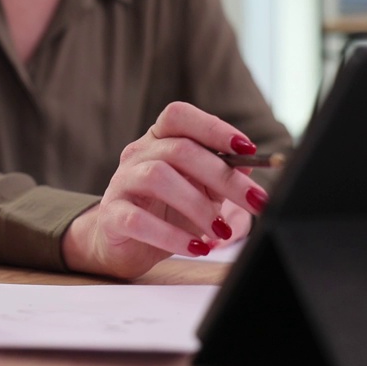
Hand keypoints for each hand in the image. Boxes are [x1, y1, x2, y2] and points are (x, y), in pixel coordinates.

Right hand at [62, 102, 268, 278]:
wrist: (126, 246)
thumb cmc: (166, 212)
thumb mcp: (200, 190)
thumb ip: (221, 174)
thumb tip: (250, 164)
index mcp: (158, 140)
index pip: (179, 116)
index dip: (213, 127)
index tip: (247, 149)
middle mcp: (137, 154)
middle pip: (179, 149)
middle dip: (223, 176)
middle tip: (254, 201)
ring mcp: (121, 182)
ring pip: (158, 177)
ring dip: (197, 206)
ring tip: (221, 230)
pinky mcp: (112, 216)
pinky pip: (139, 220)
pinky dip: (172, 236)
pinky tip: (197, 248)